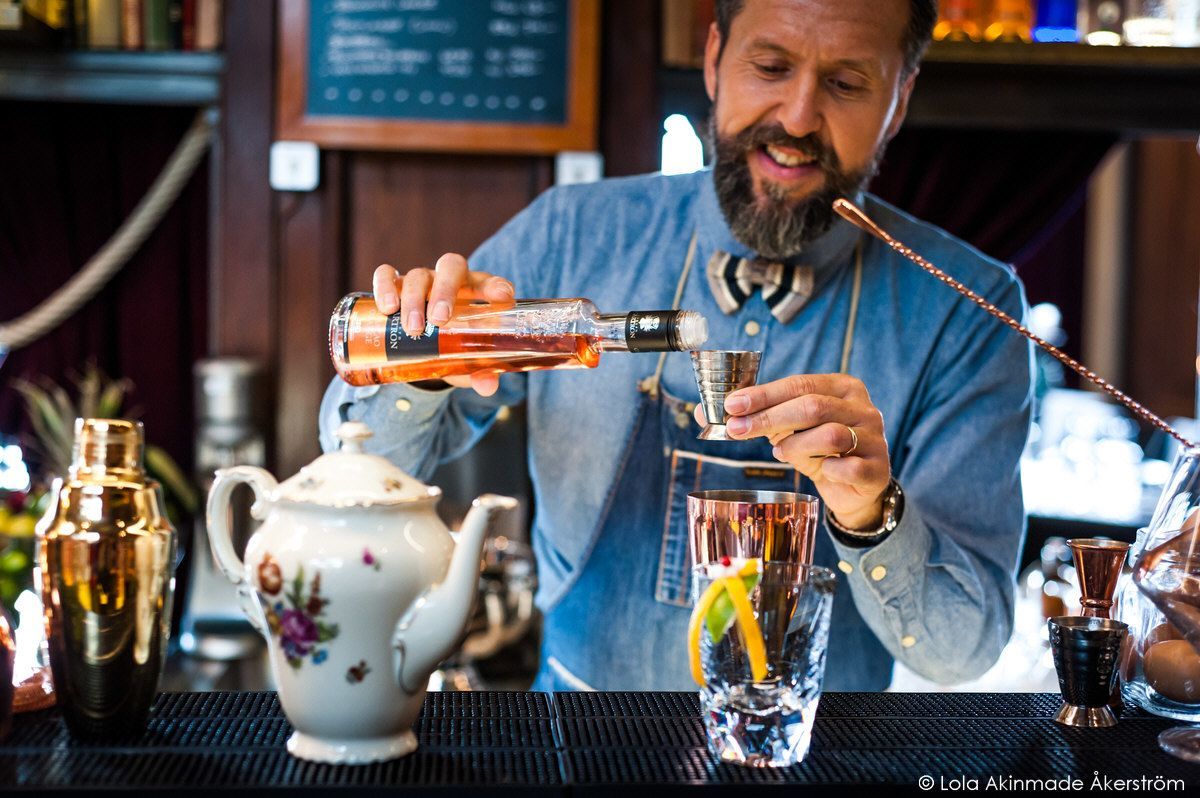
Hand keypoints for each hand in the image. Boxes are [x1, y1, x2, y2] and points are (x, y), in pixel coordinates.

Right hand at [373, 254, 514, 396]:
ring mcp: (423, 280)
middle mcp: (450, 281)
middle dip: (444, 292)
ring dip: (414, 300)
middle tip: (438, 320)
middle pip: (450, 267)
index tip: (502, 297)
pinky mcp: (395, 285)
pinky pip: (386, 274)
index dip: (496, 286)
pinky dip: (384, 286)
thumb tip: (487, 386)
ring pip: (418, 275)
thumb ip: (481, 372)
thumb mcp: (468, 360)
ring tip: (413, 329)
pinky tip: (386, 308)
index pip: (490, 282)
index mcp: (476, 292)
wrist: (425, 346)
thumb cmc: (456, 345)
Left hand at [694, 374, 890, 529]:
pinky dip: (826, 469)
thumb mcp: (786, 430)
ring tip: (782, 452)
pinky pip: (848, 467)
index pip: (799, 384)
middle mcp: (863, 408)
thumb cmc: (817, 450)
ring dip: (796, 445)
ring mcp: (875, 438)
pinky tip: (819, 470)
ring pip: (830, 434)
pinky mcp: (878, 469)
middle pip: (812, 406)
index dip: (763, 395)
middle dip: (768, 418)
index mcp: (842, 387)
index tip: (731, 406)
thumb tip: (703, 412)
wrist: (854, 488)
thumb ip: (752, 417)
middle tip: (736, 430)